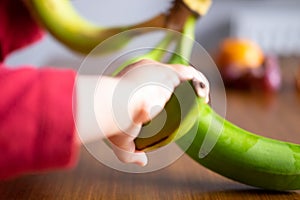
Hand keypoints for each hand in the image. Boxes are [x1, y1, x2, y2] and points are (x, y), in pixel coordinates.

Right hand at [77, 59, 208, 165]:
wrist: (113, 108)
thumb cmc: (114, 124)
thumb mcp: (122, 143)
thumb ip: (132, 154)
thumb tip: (142, 161)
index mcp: (130, 82)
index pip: (151, 84)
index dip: (163, 95)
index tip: (171, 109)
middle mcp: (144, 72)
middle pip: (168, 78)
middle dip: (179, 90)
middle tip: (189, 106)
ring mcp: (157, 71)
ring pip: (181, 75)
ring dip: (193, 87)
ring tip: (202, 101)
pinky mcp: (169, 73)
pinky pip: (190, 74)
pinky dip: (200, 83)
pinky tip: (204, 96)